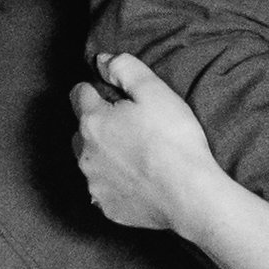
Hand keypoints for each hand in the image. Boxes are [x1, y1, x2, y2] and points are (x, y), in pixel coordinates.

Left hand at [70, 55, 221, 235]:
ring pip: (90, 161)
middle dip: (99, 125)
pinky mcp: (108, 208)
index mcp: (93, 121)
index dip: (96, 90)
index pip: (79, 94)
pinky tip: (139, 181)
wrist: (190, 195)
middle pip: (81, 129)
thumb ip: (124, 68)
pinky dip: (116, 184)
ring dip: (105, 155)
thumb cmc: (174, 141)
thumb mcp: (154, 91)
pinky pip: (105, 190)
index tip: (114, 95)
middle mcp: (85, 153)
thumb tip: (102, 60)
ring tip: (137, 156)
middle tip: (131, 127)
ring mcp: (94, 184)